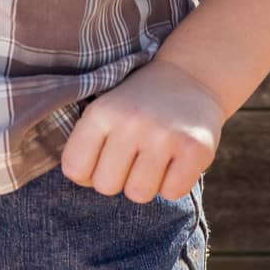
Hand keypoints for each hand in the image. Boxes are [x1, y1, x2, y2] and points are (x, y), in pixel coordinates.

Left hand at [60, 58, 225, 203]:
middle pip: (106, 186)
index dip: (87, 171)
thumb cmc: (138, 103)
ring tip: (154, 158)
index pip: (74, 169)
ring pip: (139, 194)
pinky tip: (176, 160)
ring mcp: (164, 136)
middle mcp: (131, 122)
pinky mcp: (195, 149)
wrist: (189, 76)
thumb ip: (86, 143)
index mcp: (101, 112)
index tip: (103, 158)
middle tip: (133, 157)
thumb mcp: (104, 108)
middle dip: (118, 179)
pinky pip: (172, 193)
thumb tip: (80, 181)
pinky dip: (174, 183)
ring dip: (147, 183)